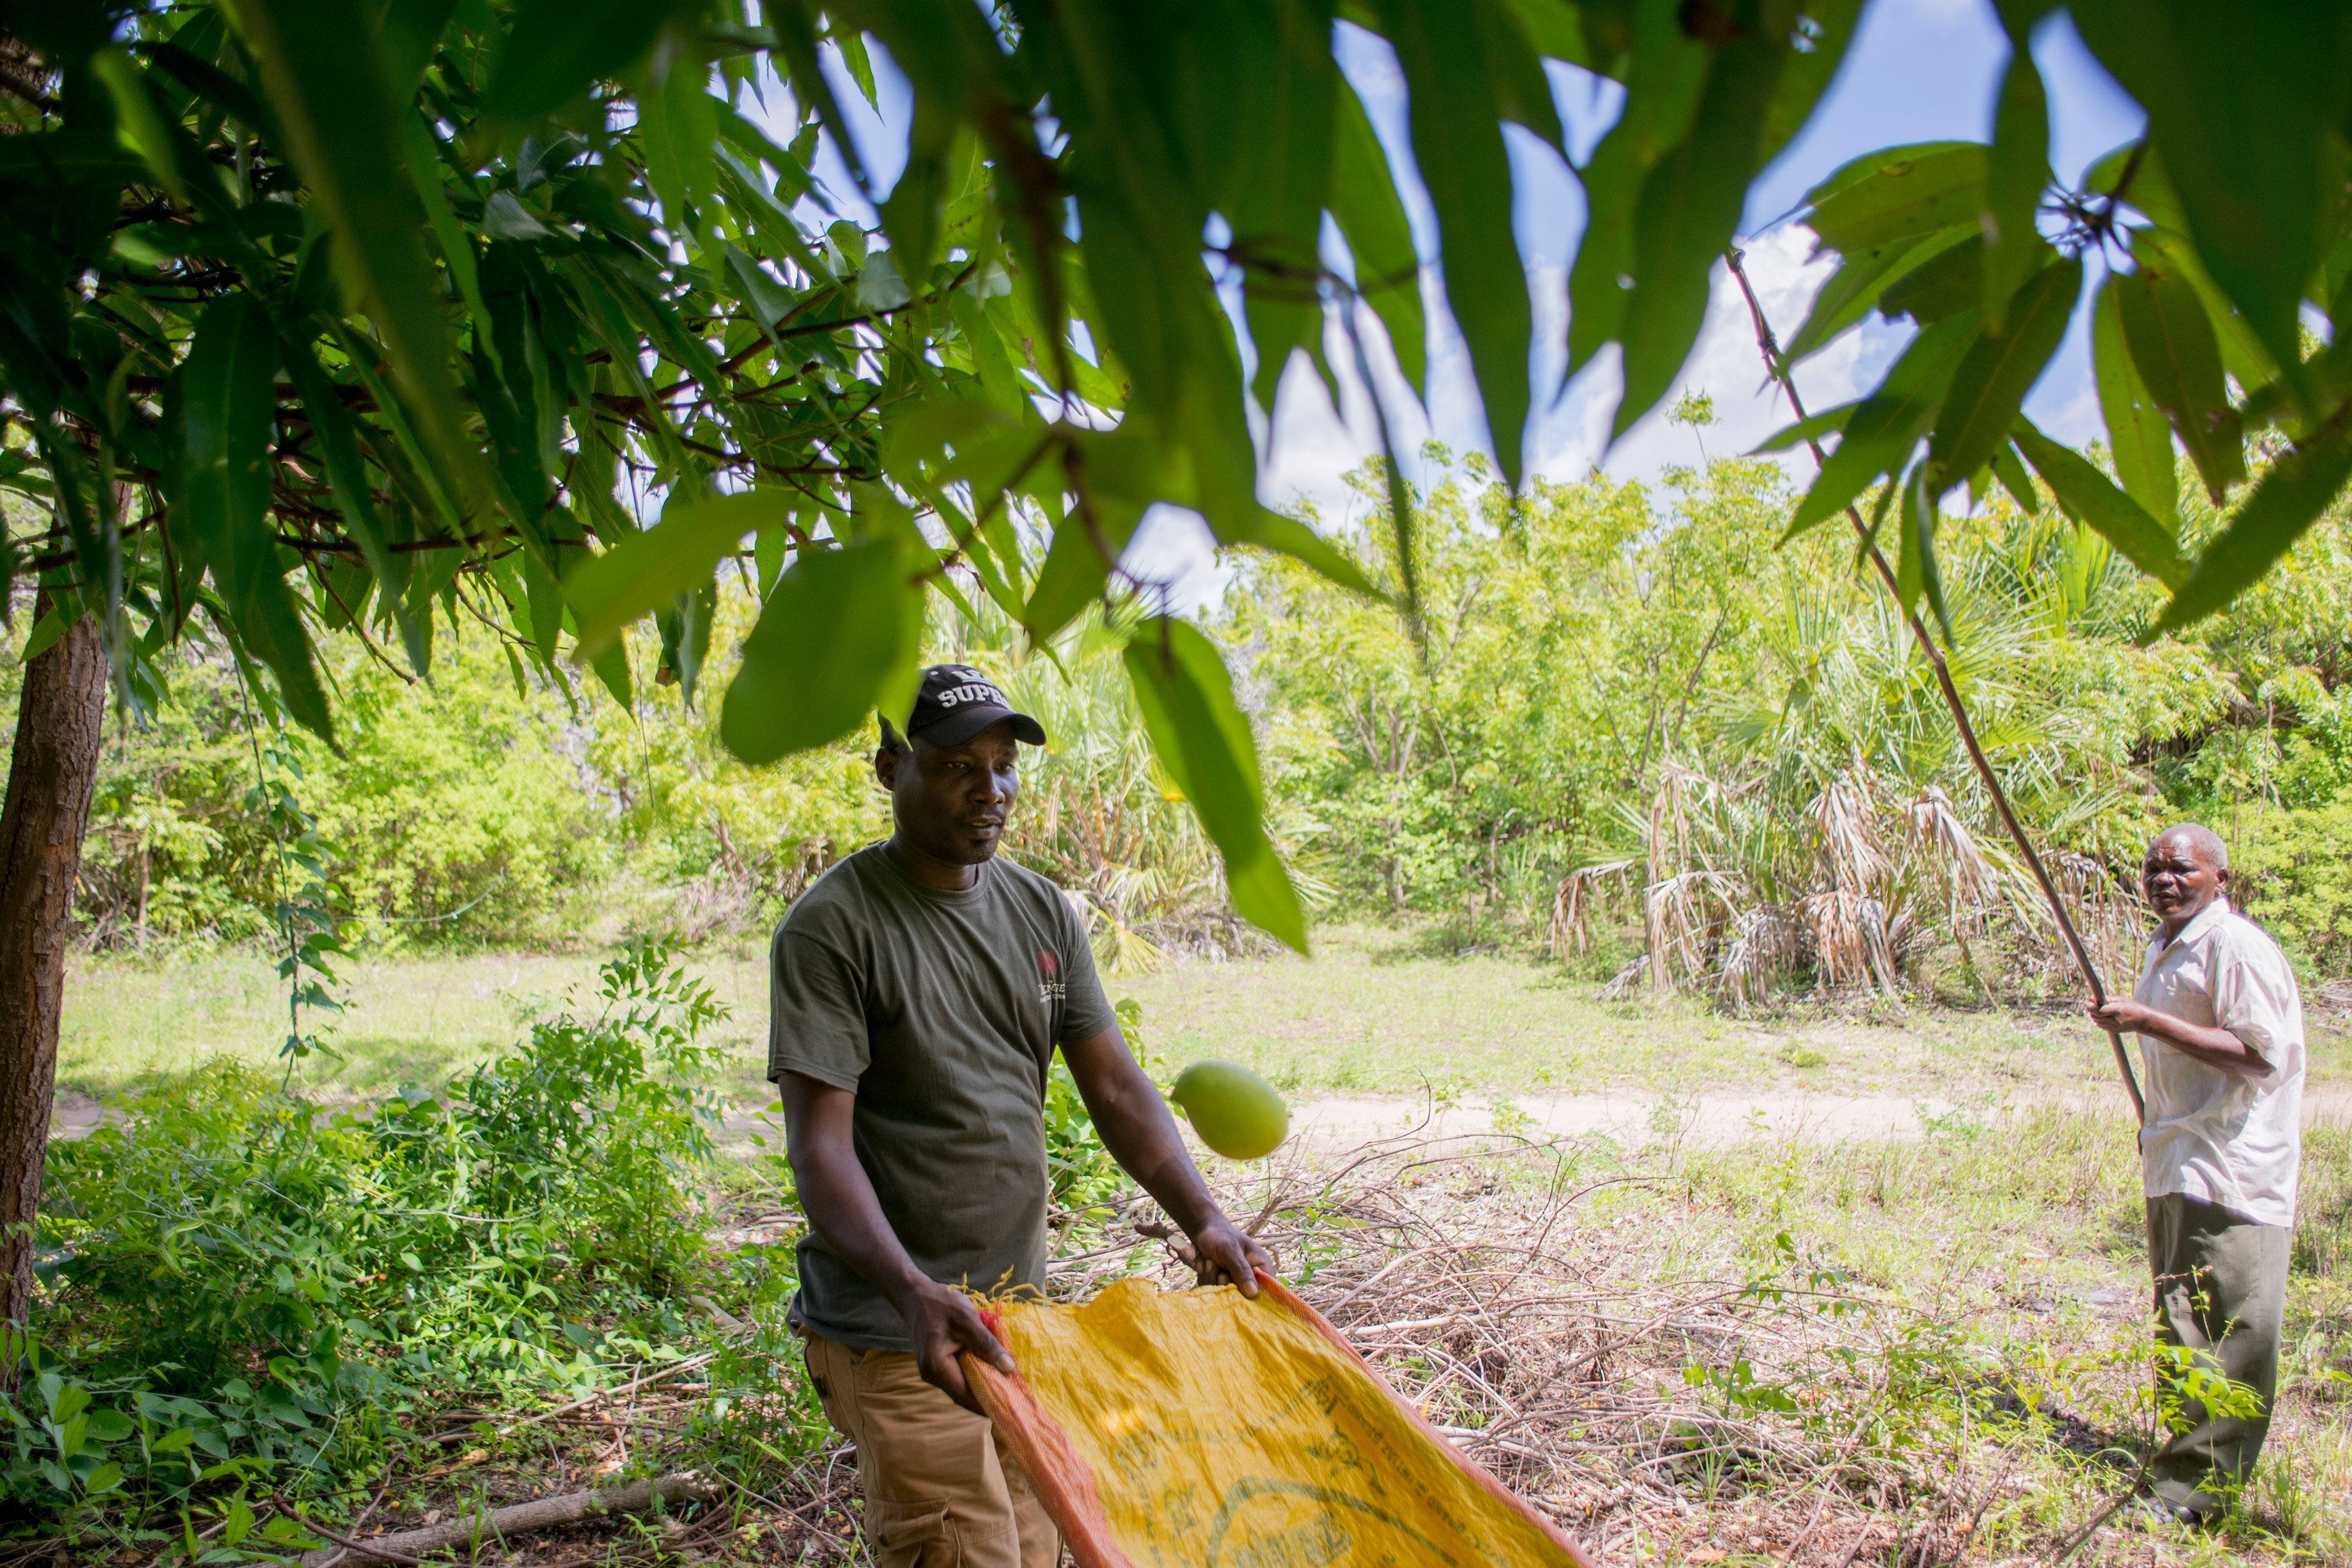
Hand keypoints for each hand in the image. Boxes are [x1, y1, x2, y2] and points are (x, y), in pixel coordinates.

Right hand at [896, 1280, 1014, 1415]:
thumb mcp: (967, 1320)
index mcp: (937, 1367)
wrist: (915, 1294)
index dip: (988, 1403)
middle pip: (963, 1395)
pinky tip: (991, 1371)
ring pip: (961, 1387)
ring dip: (981, 1386)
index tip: (1011, 1408)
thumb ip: (987, 1345)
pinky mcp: (936, 1365)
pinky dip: (974, 1376)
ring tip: (1007, 1387)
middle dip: (987, 1397)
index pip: (966, 1396)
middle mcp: (932, 1375)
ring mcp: (932, 1371)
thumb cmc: (940, 1304)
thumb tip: (1009, 1368)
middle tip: (1014, 1398)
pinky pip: (958, 1376)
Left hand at [1188, 1215, 1274, 1296]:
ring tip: (1210, 1261)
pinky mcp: (1222, 1285)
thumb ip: (1241, 1269)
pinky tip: (1204, 1264)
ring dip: (1212, 1278)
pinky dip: (1205, 1278)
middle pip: (1243, 1297)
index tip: (1237, 1290)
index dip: (1256, 1297)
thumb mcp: (1231, 1249)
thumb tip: (1253, 1293)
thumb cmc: (1222, 1236)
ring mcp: (1235, 1283)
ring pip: (1224, 1295)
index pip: (1268, 1290)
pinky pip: (1213, 1292)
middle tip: (1218, 1269)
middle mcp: (1251, 1278)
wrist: (1204, 1232)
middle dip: (1225, 1283)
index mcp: (1262, 1267)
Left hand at [2088, 997, 2154, 1032]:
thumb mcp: (2119, 1000)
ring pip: (2096, 1021)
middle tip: (2095, 1003)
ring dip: (2095, 1015)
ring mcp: (2113, 1027)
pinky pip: (2101, 1025)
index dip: (2090, 1006)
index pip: (2096, 1010)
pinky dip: (2099, 1020)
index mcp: (2115, 1010)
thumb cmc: (2131, 1007)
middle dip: (2091, 1009)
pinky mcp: (2113, 1031)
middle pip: (2094, 1015)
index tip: (2090, 1001)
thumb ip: (2105, 999)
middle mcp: (2113, 1020)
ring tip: (2102, 1009)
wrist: (2143, 1021)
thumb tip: (2091, 999)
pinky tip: (2105, 1016)